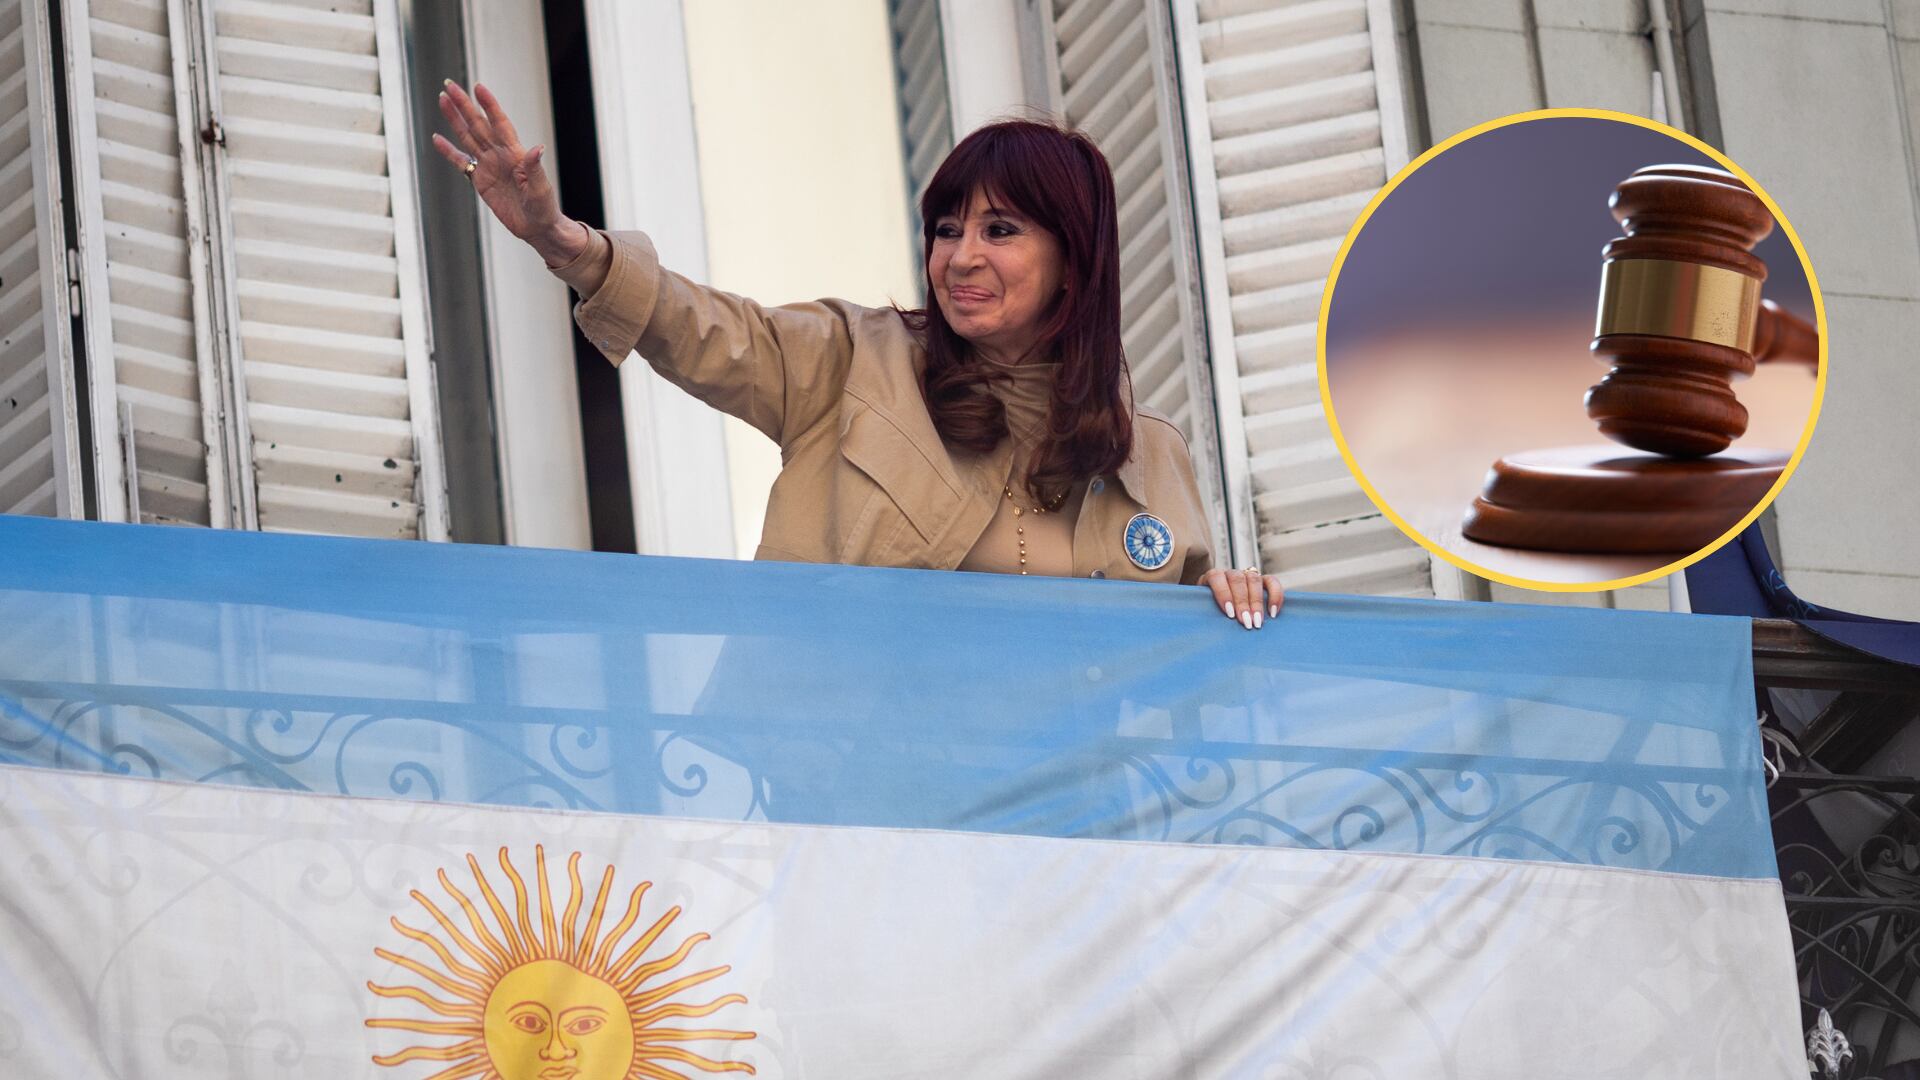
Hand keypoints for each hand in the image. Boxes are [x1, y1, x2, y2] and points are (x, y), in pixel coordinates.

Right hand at [431, 80, 587, 266]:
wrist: (537, 227)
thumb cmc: (543, 207)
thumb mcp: (540, 189)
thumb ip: (535, 169)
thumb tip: (537, 149)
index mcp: (515, 154)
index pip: (500, 124)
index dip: (489, 106)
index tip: (478, 87)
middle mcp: (500, 155)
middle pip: (478, 124)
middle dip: (464, 105)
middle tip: (450, 85)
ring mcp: (488, 165)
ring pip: (468, 137)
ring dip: (455, 119)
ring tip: (442, 100)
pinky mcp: (480, 180)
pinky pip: (461, 162)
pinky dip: (449, 151)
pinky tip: (437, 138)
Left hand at [1199, 567, 1283, 629]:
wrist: (1216, 604)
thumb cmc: (1209, 609)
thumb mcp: (1202, 607)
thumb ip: (1202, 609)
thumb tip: (1201, 621)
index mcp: (1213, 576)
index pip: (1217, 577)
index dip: (1223, 593)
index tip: (1229, 612)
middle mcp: (1231, 573)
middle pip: (1238, 581)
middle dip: (1242, 603)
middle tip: (1245, 622)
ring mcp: (1247, 575)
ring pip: (1254, 580)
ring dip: (1257, 602)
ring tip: (1257, 621)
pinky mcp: (1262, 581)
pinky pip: (1272, 582)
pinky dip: (1275, 595)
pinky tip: (1273, 613)